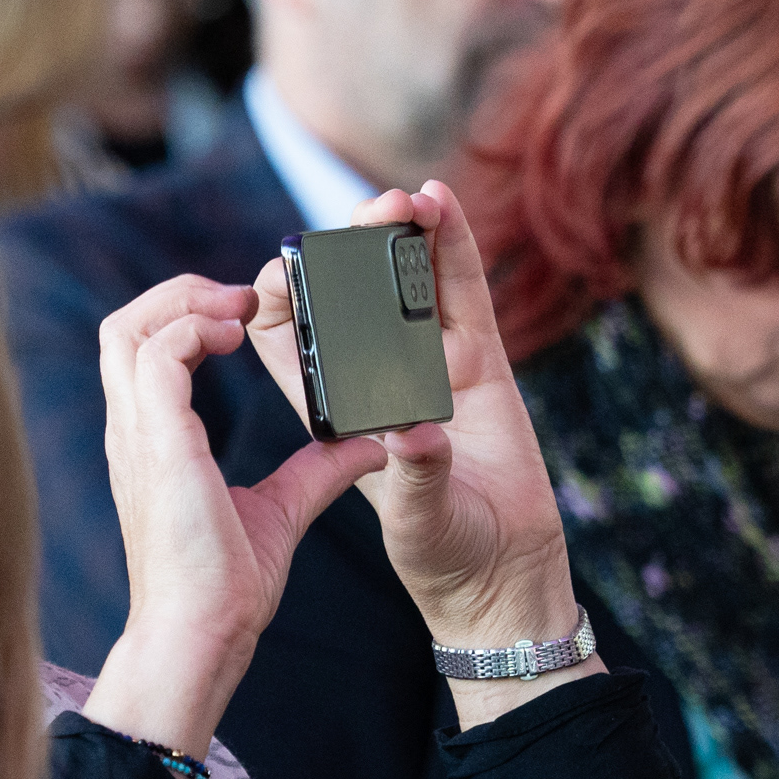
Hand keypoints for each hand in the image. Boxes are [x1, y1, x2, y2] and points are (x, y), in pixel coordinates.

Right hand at [83, 274, 384, 762]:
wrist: (203, 632)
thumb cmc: (226, 587)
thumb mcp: (281, 509)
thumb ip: (316, 470)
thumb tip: (364, 444)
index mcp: (152, 443)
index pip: (144, 353)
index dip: (187, 320)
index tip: (243, 323)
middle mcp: (134, 432)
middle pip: (123, 326)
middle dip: (179, 295)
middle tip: (240, 304)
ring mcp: (138, 434)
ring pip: (128, 327)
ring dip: (185, 302)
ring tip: (239, 312)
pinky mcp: (156, 441)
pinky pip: (159, 353)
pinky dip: (195, 328)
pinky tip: (238, 338)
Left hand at [248, 184, 604, 726]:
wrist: (504, 579)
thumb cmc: (445, 557)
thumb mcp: (417, 519)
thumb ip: (418, 475)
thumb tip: (418, 433)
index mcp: (333, 412)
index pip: (286, 339)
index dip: (275, 298)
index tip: (277, 278)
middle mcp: (376, 380)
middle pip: (345, 294)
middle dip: (343, 249)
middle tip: (356, 222)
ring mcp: (429, 365)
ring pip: (402, 281)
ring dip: (397, 235)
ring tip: (400, 200)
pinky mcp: (481, 363)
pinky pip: (460, 292)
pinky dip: (451, 246)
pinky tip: (439, 203)